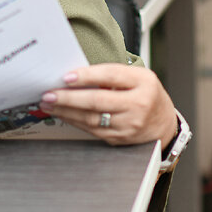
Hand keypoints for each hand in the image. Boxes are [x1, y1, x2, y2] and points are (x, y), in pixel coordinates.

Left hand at [38, 63, 177, 146]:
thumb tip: (74, 75)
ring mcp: (129, 125)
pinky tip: (61, 113)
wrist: (163, 124)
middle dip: (68, 97)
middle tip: (48, 93)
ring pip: (91, 118)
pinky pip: (91, 129)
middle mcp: (138, 105)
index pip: (111, 76)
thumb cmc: (146, 94)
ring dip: (65, 110)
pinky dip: (73, 121)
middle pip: (97, 101)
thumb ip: (111, 74)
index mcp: (143, 83)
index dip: (86, 76)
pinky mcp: (119, 138)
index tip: (66, 76)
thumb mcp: (137, 77)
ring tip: (48, 103)